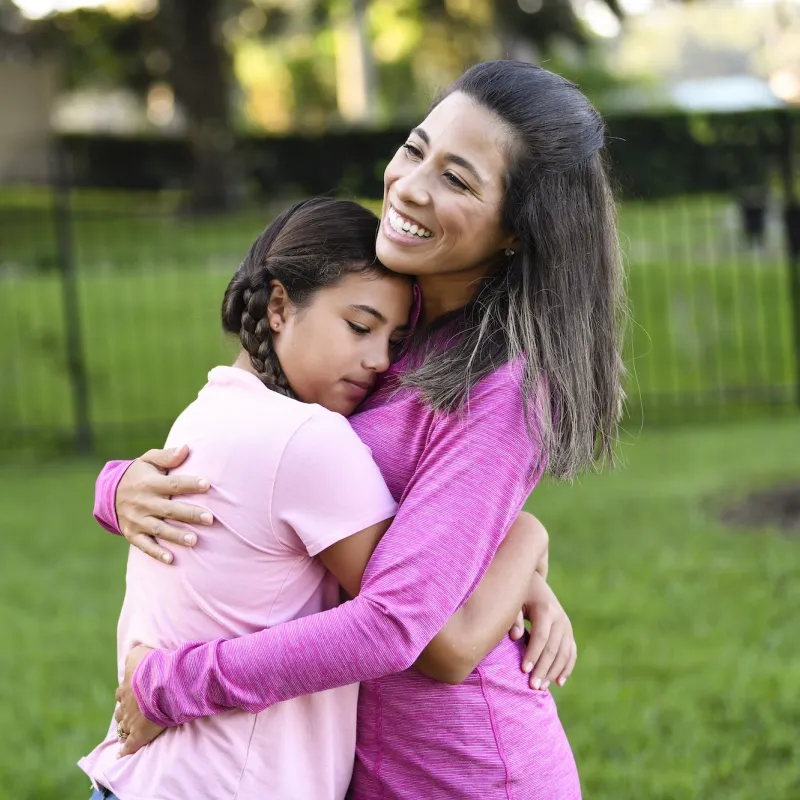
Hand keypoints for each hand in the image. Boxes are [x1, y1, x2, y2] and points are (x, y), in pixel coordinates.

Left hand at [115, 645, 164, 756]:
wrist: (162, 682)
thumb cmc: (153, 666)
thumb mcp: (139, 652)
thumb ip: (133, 655)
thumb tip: (130, 656)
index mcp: (126, 688)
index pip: (122, 693)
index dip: (126, 694)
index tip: (132, 694)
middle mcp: (125, 705)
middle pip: (120, 711)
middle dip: (124, 712)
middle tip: (132, 712)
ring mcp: (130, 721)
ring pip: (123, 727)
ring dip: (125, 728)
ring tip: (128, 730)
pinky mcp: (138, 735)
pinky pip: (129, 746)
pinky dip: (124, 751)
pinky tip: (122, 754)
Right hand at [117, 445, 212, 562]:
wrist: (109, 493)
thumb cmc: (139, 474)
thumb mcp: (148, 460)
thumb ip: (167, 456)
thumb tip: (187, 448)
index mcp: (149, 483)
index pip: (172, 484)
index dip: (190, 484)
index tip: (207, 484)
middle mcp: (143, 502)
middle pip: (169, 509)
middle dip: (189, 514)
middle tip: (210, 518)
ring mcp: (137, 520)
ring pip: (159, 529)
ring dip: (176, 536)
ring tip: (194, 541)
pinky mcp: (133, 534)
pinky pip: (145, 545)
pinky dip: (157, 553)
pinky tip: (171, 559)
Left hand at [509, 575, 576, 690]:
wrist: (534, 582)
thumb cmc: (519, 593)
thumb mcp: (514, 599)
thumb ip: (513, 617)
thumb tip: (515, 637)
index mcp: (546, 609)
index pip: (541, 637)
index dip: (533, 654)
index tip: (523, 670)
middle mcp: (560, 618)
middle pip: (553, 649)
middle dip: (543, 668)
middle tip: (533, 686)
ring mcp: (566, 626)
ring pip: (564, 653)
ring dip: (553, 672)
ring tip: (541, 687)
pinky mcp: (568, 632)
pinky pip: (571, 652)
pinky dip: (566, 667)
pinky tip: (559, 682)